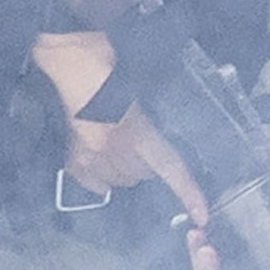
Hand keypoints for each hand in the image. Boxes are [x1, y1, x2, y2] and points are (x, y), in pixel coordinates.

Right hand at [29, 28, 202, 211]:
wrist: (67, 54)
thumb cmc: (109, 58)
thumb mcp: (144, 83)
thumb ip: (156, 113)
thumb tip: (170, 135)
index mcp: (132, 129)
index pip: (168, 166)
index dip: (187, 191)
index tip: (202, 215)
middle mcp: (109, 148)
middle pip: (141, 175)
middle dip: (147, 163)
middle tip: (143, 137)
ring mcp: (86, 152)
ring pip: (118, 180)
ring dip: (124, 167)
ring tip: (120, 142)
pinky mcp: (70, 152)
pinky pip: (91, 179)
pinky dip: (98, 174)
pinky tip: (99, 156)